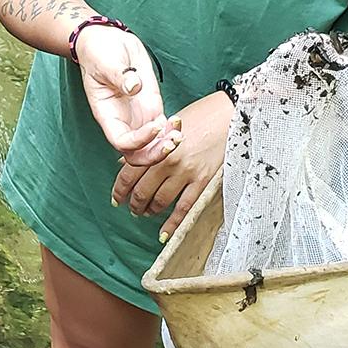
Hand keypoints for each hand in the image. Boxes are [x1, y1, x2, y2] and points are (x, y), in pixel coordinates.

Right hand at [75, 24, 176, 164]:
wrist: (107, 41)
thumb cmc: (100, 53)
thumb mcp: (106, 61)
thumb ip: (119, 76)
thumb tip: (134, 87)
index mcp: (107, 115)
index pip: (122, 141)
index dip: (139, 140)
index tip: (155, 125)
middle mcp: (123, 121)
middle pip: (137, 153)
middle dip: (154, 154)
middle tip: (171, 142)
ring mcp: (138, 116)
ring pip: (151, 145)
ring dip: (166, 145)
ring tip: (178, 134)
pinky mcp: (150, 107)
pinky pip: (162, 129)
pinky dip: (171, 130)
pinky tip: (178, 121)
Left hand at [113, 90, 233, 238]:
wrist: (230, 114)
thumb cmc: (199, 115)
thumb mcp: (168, 125)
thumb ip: (148, 146)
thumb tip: (125, 164)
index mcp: (156, 145)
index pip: (128, 173)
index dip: (119, 189)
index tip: (116, 198)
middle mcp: (167, 161)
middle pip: (142, 191)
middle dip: (134, 203)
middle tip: (132, 208)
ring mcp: (185, 172)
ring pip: (160, 201)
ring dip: (150, 211)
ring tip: (147, 213)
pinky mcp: (202, 181)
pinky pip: (183, 208)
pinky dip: (172, 223)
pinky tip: (164, 233)